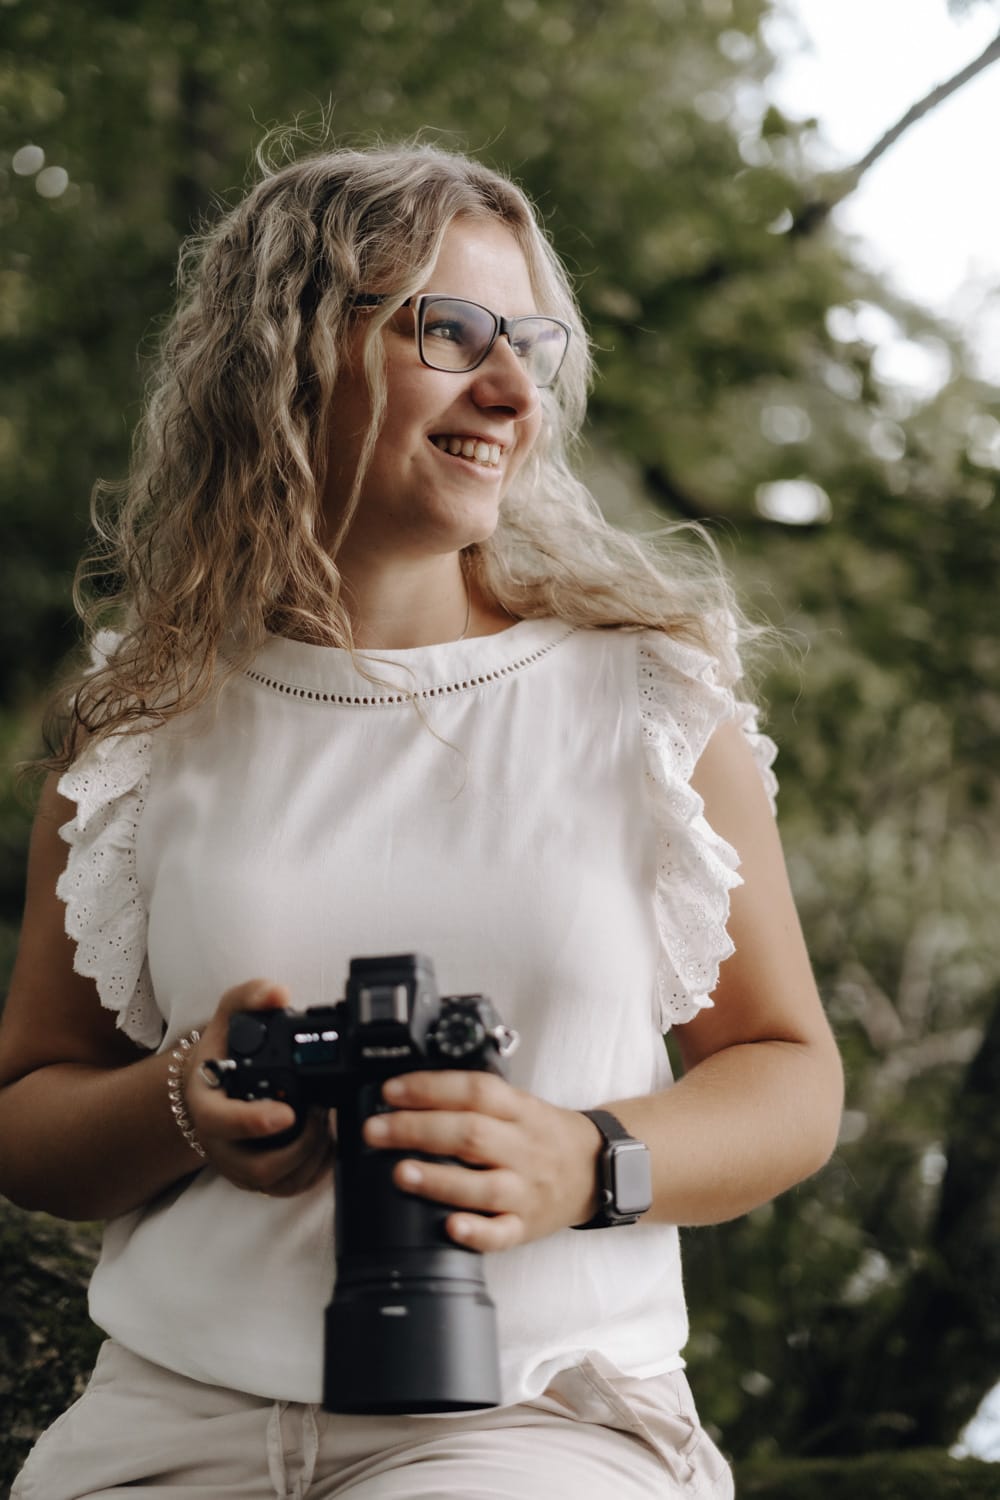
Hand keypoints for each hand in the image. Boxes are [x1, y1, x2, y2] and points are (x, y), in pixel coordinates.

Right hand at [184, 979, 333, 1196]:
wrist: (212, 1086)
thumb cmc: (223, 1053)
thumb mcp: (229, 1016)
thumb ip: (250, 997)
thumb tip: (279, 993)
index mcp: (207, 1106)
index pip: (223, 1123)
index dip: (255, 1122)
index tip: (287, 1113)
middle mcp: (221, 1145)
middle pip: (258, 1168)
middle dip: (299, 1146)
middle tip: (321, 1114)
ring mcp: (240, 1166)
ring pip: (278, 1183)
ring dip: (312, 1158)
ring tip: (326, 1123)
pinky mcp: (260, 1179)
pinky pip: (290, 1189)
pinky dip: (315, 1171)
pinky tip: (327, 1142)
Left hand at [362, 1070, 602, 1251]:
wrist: (599, 1169)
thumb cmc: (547, 1135)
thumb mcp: (521, 1104)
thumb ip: (478, 1100)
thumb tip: (412, 1094)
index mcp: (521, 1111)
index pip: (475, 1091)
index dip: (430, 1088)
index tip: (390, 1091)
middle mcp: (524, 1148)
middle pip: (470, 1134)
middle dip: (417, 1130)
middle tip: (376, 1131)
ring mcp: (526, 1189)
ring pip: (482, 1185)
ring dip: (437, 1179)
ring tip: (399, 1172)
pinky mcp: (526, 1225)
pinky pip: (503, 1232)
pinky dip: (476, 1231)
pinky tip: (451, 1227)